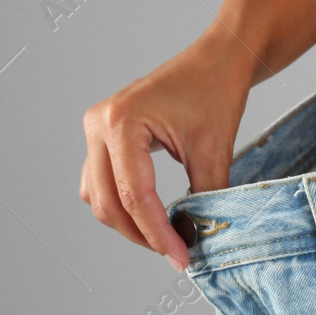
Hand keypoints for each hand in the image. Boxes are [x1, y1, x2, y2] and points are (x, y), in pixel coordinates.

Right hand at [80, 32, 253, 270]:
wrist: (219, 57)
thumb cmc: (216, 91)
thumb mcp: (214, 150)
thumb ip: (204, 197)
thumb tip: (197, 239)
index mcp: (122, 122)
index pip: (135, 195)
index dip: (157, 234)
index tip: (181, 257)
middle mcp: (99, 123)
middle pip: (108, 201)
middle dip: (141, 233)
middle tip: (176, 253)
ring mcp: (96, 127)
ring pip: (98, 196)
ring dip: (128, 222)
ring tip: (166, 236)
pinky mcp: (103, 133)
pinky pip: (100, 181)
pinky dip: (122, 202)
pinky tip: (152, 214)